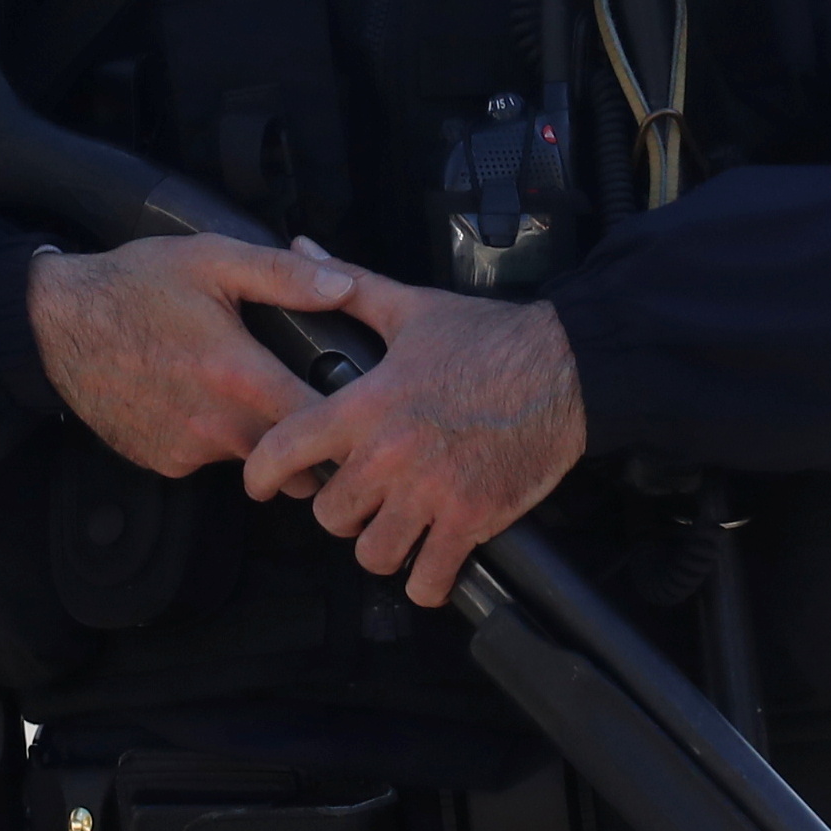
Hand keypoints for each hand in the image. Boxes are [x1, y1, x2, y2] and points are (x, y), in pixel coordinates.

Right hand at [28, 237, 356, 477]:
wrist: (53, 325)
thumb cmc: (134, 285)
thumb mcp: (212, 260)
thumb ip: (284, 276)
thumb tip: (345, 287)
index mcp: (240, 377)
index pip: (321, 425)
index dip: (347, 421)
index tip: (358, 407)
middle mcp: (217, 428)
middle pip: (295, 459)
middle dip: (312, 443)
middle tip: (313, 407)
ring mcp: (187, 452)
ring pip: (250, 460)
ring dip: (259, 438)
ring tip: (247, 391)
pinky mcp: (162, 463)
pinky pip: (209, 460)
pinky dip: (215, 440)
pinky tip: (200, 400)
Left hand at [241, 269, 583, 607]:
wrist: (568, 369)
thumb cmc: (489, 339)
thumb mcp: (413, 308)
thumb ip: (351, 286)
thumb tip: (304, 249)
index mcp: (367, 404)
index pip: (286, 449)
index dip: (262, 475)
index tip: (262, 485)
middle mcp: (391, 455)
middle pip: (329, 515)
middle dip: (341, 509)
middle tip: (362, 496)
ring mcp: (432, 494)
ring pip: (372, 554)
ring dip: (380, 545)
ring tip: (395, 527)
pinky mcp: (472, 521)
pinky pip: (428, 580)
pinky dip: (424, 581)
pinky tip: (431, 561)